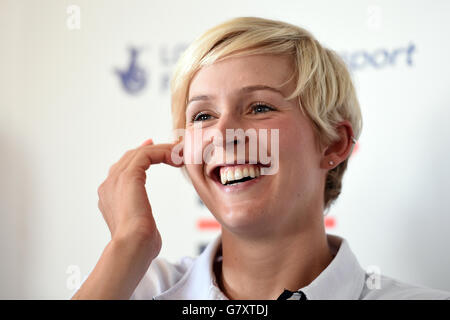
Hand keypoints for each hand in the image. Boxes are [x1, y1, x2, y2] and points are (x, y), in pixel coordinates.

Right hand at [97, 139, 182, 258]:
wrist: (132, 247)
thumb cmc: (140, 246)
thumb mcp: (140, 229)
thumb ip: (141, 220)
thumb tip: (148, 227)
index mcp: (109, 197)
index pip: (124, 169)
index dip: (143, 157)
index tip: (161, 153)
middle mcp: (109, 185)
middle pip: (130, 157)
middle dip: (153, 150)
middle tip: (174, 148)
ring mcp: (115, 180)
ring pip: (139, 153)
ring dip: (161, 150)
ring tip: (179, 152)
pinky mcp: (128, 176)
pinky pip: (146, 154)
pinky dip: (162, 152)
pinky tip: (176, 158)